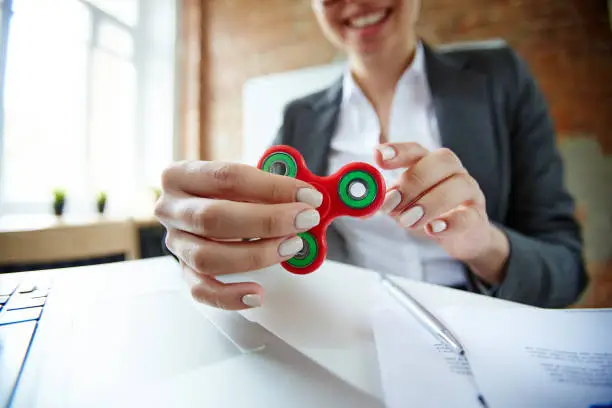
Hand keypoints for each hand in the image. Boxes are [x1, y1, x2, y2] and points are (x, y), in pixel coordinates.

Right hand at [154, 161, 322, 309]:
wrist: (207, 208)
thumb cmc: (230, 193)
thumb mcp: (246, 179)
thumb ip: (274, 186)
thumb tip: (313, 200)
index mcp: (180, 175)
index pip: (227, 177)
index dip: (272, 187)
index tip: (308, 195)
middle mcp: (170, 209)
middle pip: (213, 217)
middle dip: (266, 221)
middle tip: (304, 220)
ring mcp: (175, 243)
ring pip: (207, 257)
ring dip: (255, 254)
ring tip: (291, 247)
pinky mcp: (183, 272)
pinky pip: (202, 290)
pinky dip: (230, 296)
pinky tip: (258, 293)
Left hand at [375, 143, 509, 283]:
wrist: (464, 237)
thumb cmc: (430, 214)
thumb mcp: (404, 206)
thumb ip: (387, 201)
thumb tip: (364, 203)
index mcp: (430, 164)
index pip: (416, 150)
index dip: (398, 150)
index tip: (378, 156)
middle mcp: (452, 172)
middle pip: (440, 161)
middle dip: (412, 181)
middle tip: (391, 203)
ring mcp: (469, 192)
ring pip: (457, 185)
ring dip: (428, 203)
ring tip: (407, 222)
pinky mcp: (478, 217)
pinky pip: (469, 215)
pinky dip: (450, 222)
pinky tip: (432, 229)